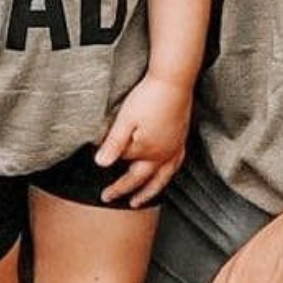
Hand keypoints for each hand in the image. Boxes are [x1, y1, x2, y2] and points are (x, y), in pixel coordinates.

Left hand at [95, 73, 192, 205]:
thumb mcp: (125, 120)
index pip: (127, 170)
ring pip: (164, 176)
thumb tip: (100, 164)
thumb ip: (113, 143)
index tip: (103, 191)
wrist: (173, 81)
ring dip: (153, 189)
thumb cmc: (149, 97)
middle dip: (131, 193)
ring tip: (145, 197)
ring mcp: (175, 147)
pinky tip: (167, 171)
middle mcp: (164, 154)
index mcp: (148, 151)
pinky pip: (177, 163)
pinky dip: (170, 172)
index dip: (114, 178)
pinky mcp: (182, 137)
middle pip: (146, 180)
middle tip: (119, 202)